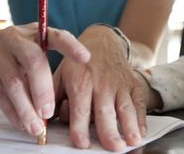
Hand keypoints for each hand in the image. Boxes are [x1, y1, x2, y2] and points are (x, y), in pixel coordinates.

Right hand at [0, 23, 89, 137]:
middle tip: (49, 112)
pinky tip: (21, 123)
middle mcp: (15, 38)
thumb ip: (49, 60)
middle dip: (43, 90)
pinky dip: (12, 112)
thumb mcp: (34, 43)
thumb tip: (69, 91)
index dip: (71, 46)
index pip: (57, 35)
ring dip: (27, 108)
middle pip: (33, 62)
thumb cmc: (17, 48)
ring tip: (37, 127)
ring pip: (14, 83)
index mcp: (35, 31)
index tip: (86, 58)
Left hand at [54, 25, 146, 150]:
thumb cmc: (79, 63)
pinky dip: (141, 118)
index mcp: (80, 82)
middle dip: (109, 131)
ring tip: (132, 141)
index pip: (80, 109)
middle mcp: (101, 84)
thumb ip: (52, 97)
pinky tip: (141, 132)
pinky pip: (139, 103)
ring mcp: (119, 85)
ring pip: (125, 108)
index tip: (81, 143)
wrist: (103, 41)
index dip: (80, 128)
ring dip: (129, 126)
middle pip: (105, 112)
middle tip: (113, 148)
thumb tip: (42, 120)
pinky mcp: (133, 85)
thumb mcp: (61, 74)